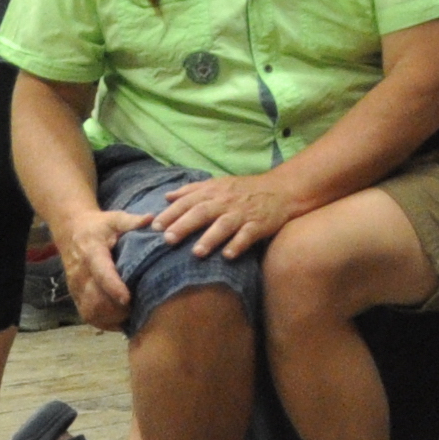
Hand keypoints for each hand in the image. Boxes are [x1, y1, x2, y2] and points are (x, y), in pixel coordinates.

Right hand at [59, 209, 149, 329]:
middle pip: (95, 299)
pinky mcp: (76, 295)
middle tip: (140, 308)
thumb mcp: (114, 219)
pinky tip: (122, 320)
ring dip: (111, 317)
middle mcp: (81, 274)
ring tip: (133, 315)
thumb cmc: (99, 226)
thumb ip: (132, 221)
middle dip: (117, 308)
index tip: (127, 298)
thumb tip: (152, 219)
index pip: (101, 273)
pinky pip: (88, 315)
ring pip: (90, 311)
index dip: (113, 287)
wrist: (72, 232)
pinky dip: (105, 322)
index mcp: (91, 253)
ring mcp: (76, 287)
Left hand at [155, 174, 303, 259]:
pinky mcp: (259, 225)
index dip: (172, 213)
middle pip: (203, 212)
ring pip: (225, 225)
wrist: (283, 189)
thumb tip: (167, 196)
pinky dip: (238, 244)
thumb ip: (193, 190)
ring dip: (210, 238)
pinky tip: (228, 255)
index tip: (155, 227)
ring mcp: (243, 213)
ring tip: (196, 252)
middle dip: (185, 225)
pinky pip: (248, 235)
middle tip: (168, 239)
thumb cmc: (246, 189)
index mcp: (215, 191)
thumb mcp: (219, 184)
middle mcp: (227, 202)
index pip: (189, 201)